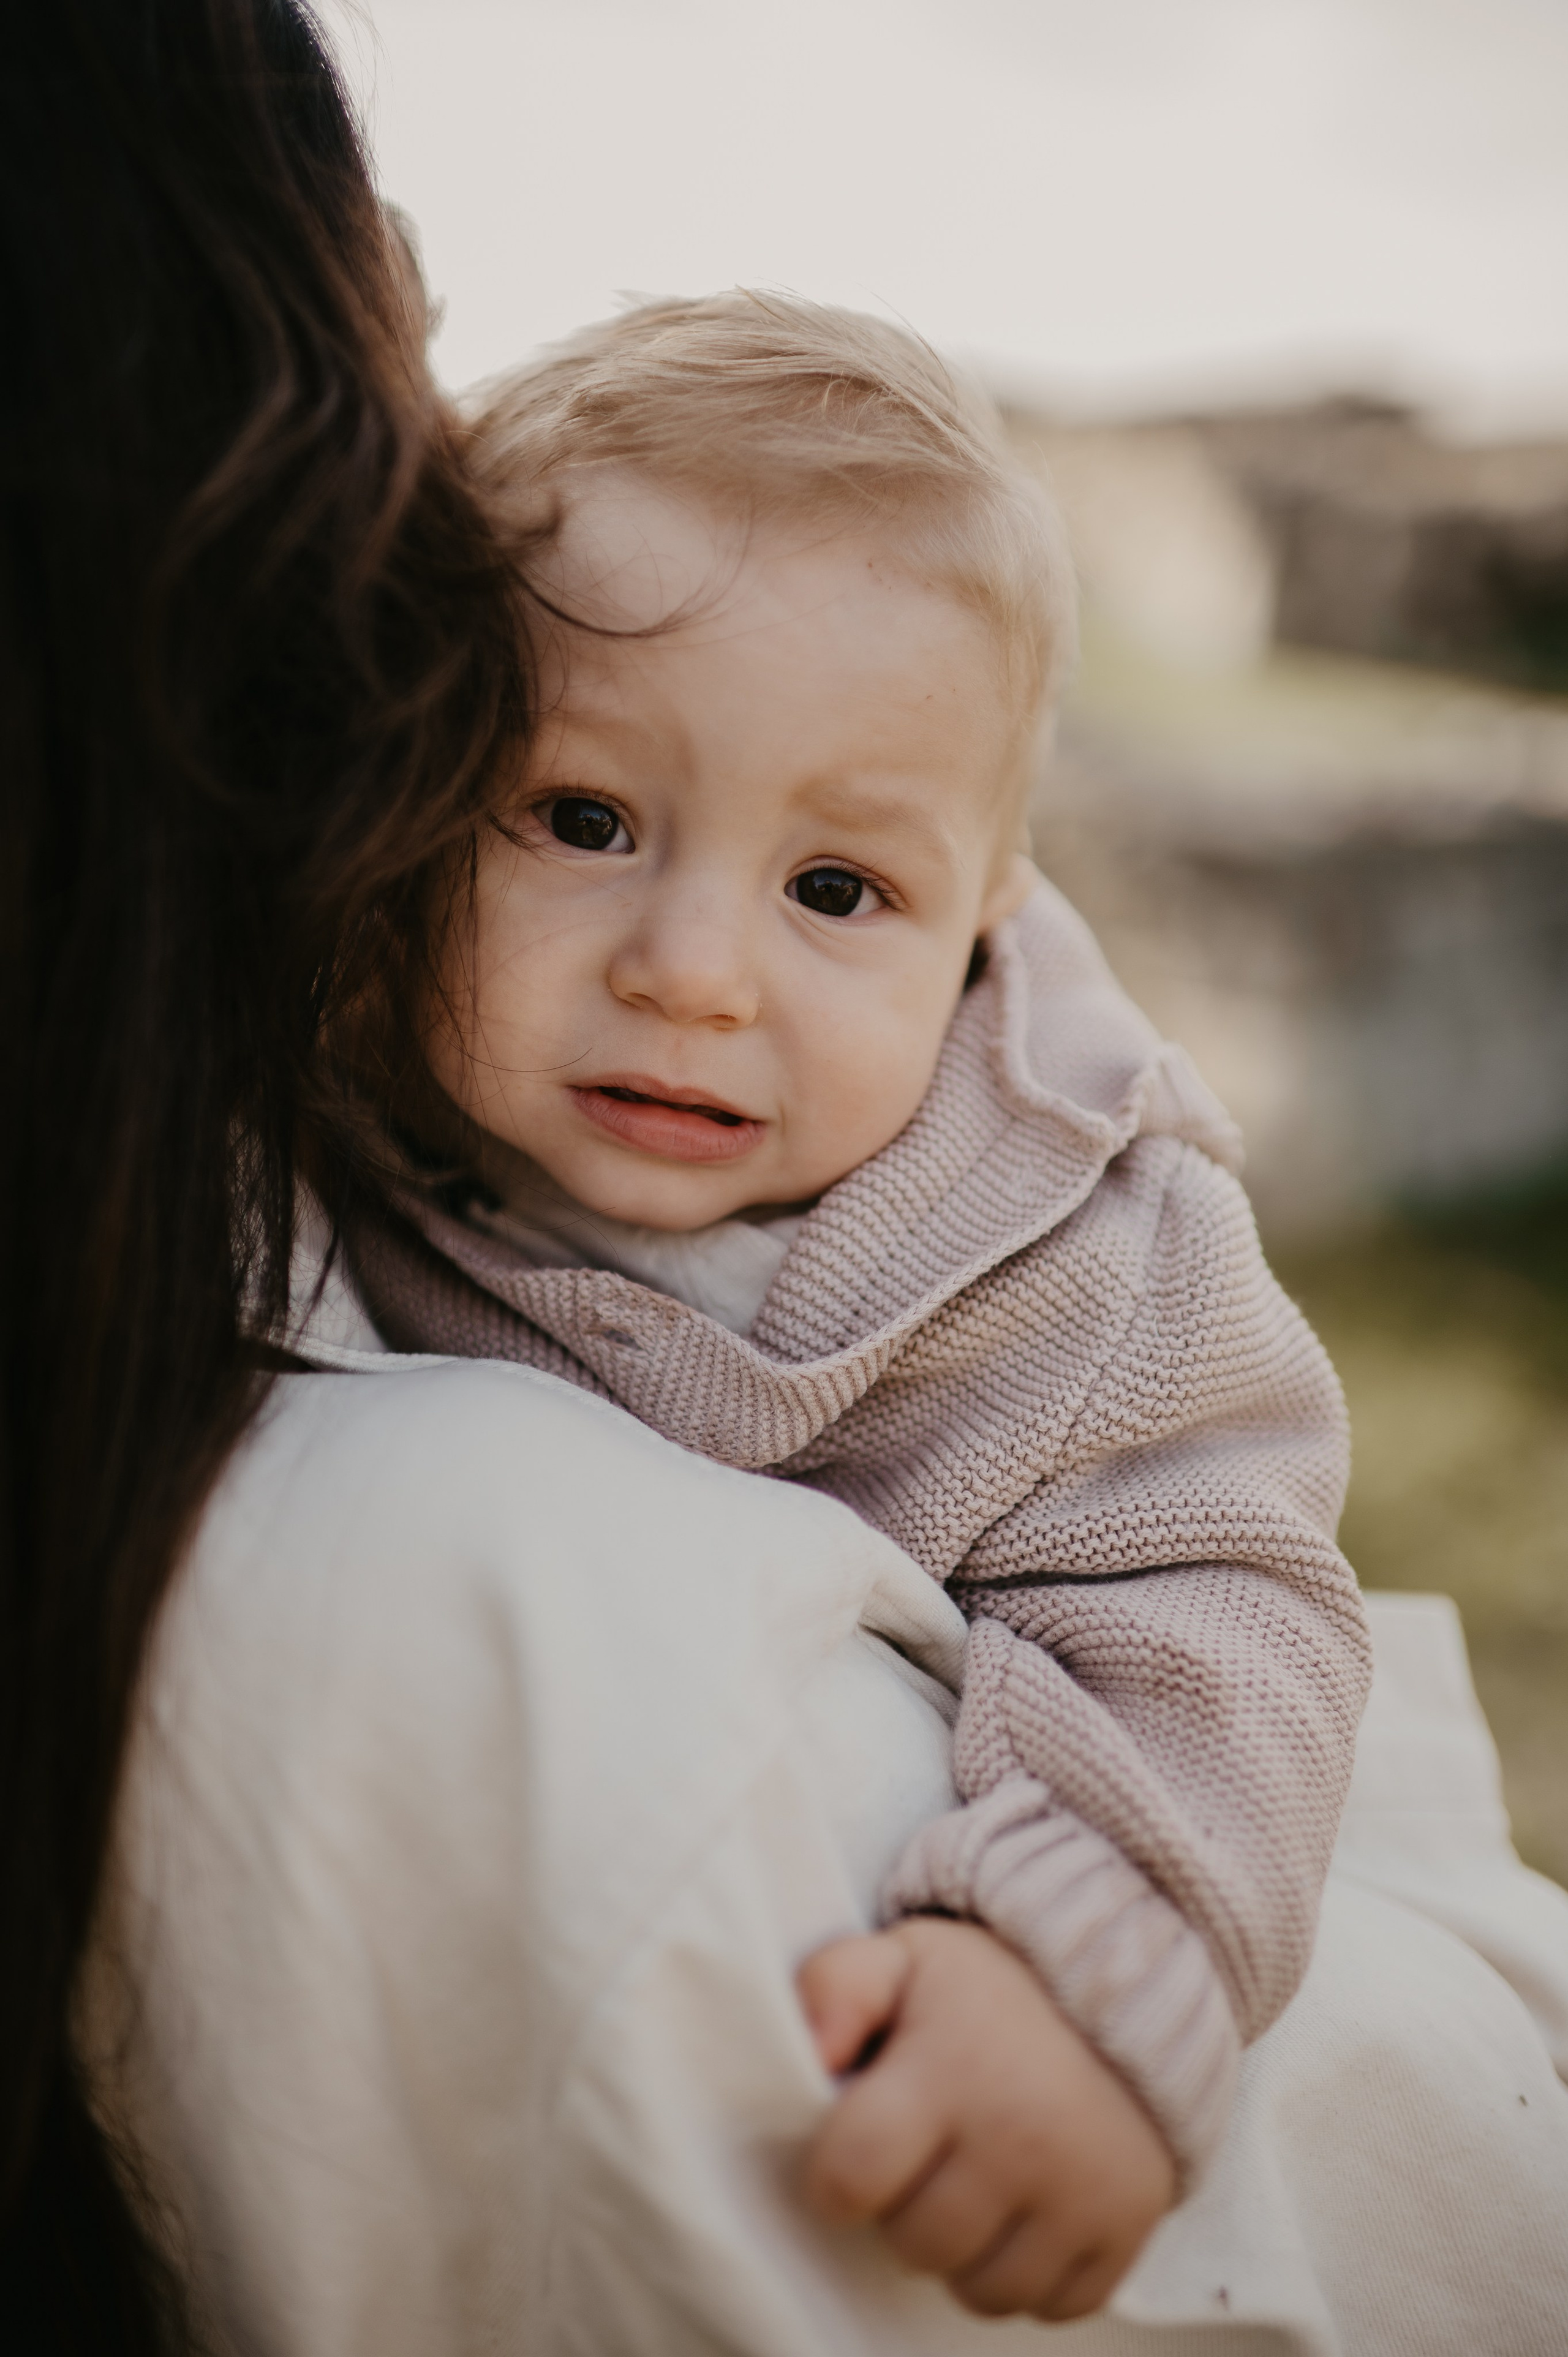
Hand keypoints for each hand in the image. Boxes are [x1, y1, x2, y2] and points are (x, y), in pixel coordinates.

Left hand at [796, 1917, 1175, 2320]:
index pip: (851, 2178)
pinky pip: (1051, 2306)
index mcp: (954, 2070)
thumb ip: (835, 1988)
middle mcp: (1022, 2138)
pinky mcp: (1126, 2230)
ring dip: (964, 2253)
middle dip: (904, 2209)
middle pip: (916, 2245)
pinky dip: (1030, 2275)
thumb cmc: (987, 1993)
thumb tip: (809, 2050)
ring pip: (982, 2292)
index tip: (856, 2149)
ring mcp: (1083, 2192)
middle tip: (926, 2157)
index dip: (835, 2175)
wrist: (1118, 1993)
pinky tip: (1025, 2214)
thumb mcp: (904, 1959)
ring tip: (972, 2187)